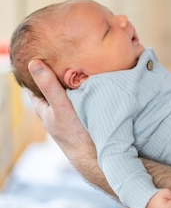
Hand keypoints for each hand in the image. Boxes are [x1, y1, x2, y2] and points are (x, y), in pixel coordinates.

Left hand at [28, 60, 110, 192]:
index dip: (38, 68)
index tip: (44, 52)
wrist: (99, 155)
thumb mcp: (61, 107)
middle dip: (58, 70)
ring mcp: (71, 112)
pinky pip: (83, 95)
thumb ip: (49, 86)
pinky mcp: (85, 113)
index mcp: (45, 108)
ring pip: (69, 90)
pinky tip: (93, 76)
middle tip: (65, 51)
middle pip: (54, 84)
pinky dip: (85, 85)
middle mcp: (56, 110)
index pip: (36, 83)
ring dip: (74, 78)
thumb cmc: (76, 134)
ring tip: (80, 59)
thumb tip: (33, 63)